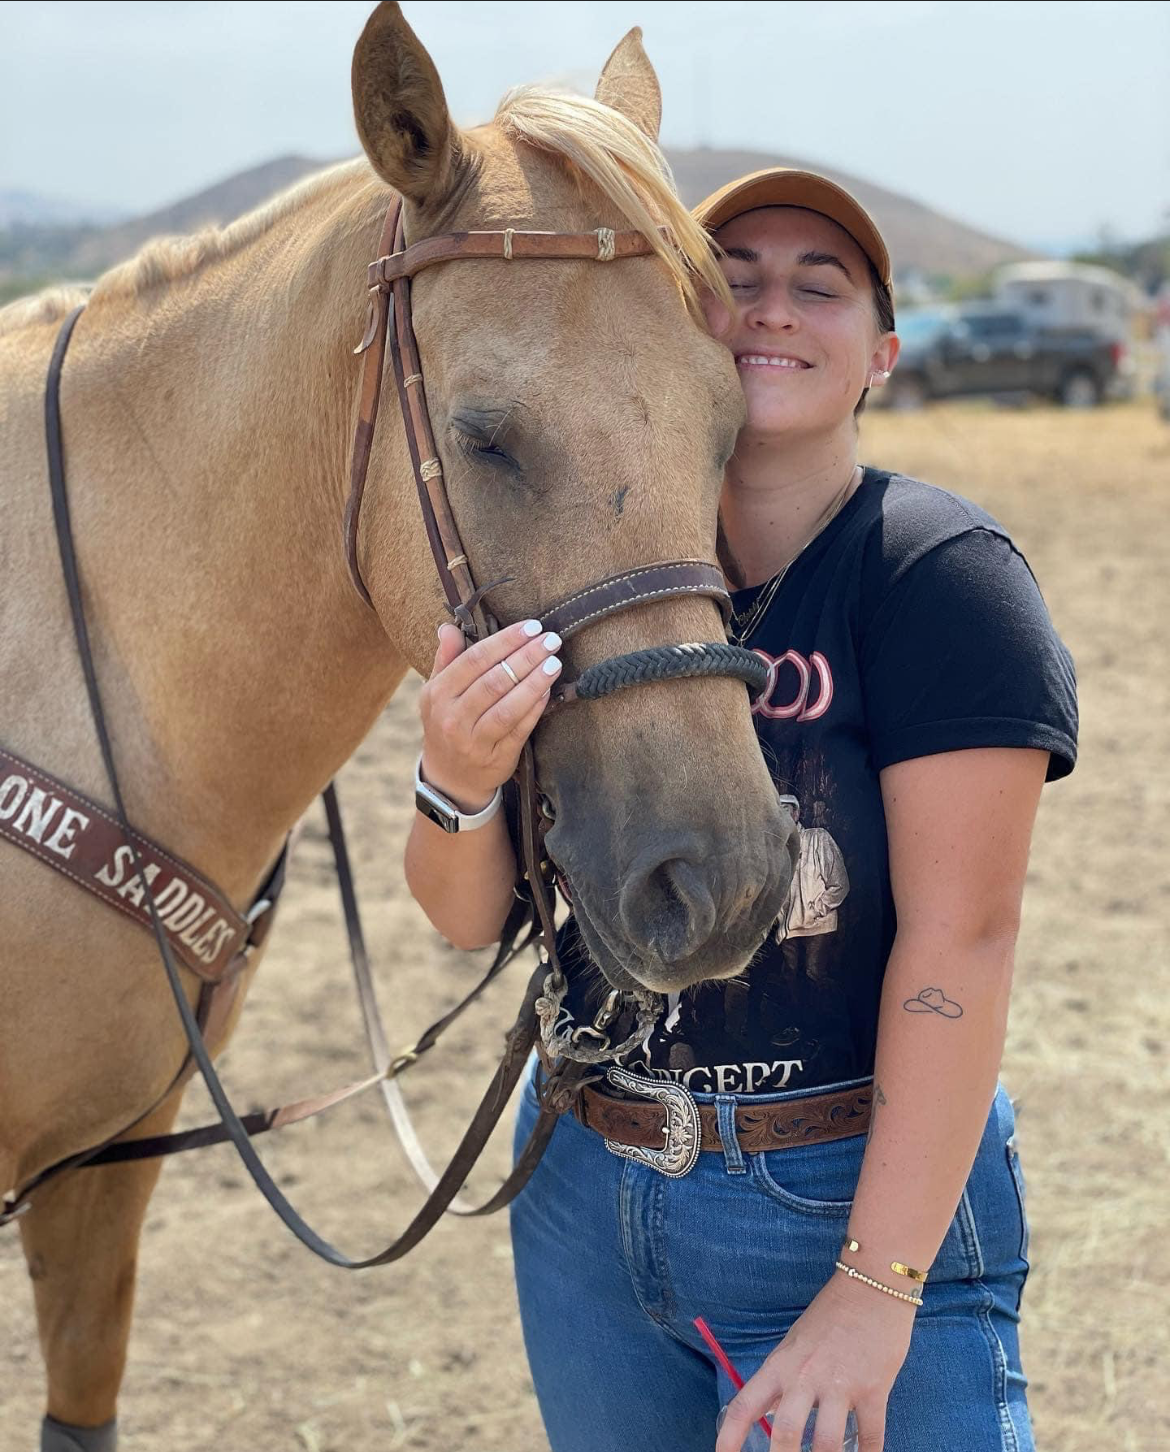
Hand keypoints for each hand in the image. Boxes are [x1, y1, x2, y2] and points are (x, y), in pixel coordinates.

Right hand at [417, 618, 561, 812]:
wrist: (449, 778)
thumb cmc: (447, 723)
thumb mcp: (436, 691)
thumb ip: (446, 659)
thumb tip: (449, 627)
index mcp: (438, 694)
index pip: (474, 660)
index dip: (505, 641)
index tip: (530, 627)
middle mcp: (453, 718)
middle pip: (494, 681)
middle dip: (526, 657)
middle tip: (550, 640)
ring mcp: (474, 741)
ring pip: (508, 707)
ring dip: (535, 682)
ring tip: (554, 662)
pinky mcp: (496, 758)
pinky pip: (520, 730)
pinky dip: (535, 708)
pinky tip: (549, 690)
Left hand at [714, 1273, 915, 1451]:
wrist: (871, 1286)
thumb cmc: (830, 1314)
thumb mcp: (794, 1343)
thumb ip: (781, 1379)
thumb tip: (767, 1415)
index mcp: (781, 1365)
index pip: (745, 1406)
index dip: (729, 1438)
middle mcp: (806, 1377)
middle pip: (786, 1434)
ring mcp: (841, 1385)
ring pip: (827, 1443)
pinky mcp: (874, 1389)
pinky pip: (871, 1435)